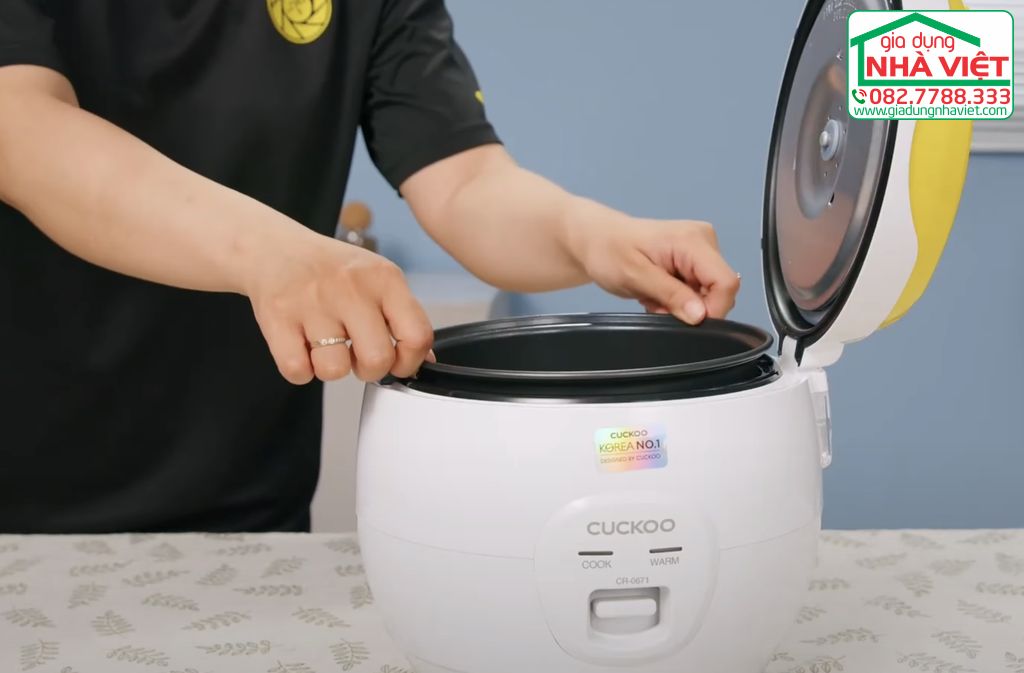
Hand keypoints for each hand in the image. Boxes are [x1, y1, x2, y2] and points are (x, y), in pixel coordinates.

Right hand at [243, 229, 433, 383]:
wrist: (274, 249)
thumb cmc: (332, 271)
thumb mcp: (376, 281)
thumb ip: (403, 318)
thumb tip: (423, 361)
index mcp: (384, 278)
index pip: (417, 334)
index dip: (409, 361)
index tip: (397, 362)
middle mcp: (350, 287)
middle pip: (377, 359)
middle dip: (369, 370)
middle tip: (356, 355)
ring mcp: (311, 301)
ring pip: (334, 370)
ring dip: (331, 368)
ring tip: (326, 346)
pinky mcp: (277, 317)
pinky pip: (297, 371)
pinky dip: (300, 369)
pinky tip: (302, 347)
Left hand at [568, 216, 740, 324]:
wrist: (596, 238)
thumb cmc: (609, 251)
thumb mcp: (635, 276)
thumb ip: (671, 295)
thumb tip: (701, 316)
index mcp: (692, 241)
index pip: (726, 282)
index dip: (712, 309)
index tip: (683, 319)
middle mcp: (704, 241)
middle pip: (718, 290)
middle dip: (690, 308)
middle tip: (656, 304)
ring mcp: (701, 249)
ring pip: (707, 294)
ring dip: (681, 304)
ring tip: (652, 296)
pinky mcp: (694, 259)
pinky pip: (697, 290)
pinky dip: (678, 299)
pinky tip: (657, 292)